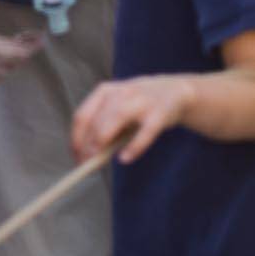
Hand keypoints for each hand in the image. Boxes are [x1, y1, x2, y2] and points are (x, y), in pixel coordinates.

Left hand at [70, 74, 197, 164]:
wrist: (177, 91)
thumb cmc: (139, 105)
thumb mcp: (117, 108)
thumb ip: (102, 126)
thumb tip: (87, 155)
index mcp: (106, 91)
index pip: (82, 116)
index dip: (76, 139)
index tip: (77, 158)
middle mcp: (122, 92)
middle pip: (97, 118)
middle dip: (88, 144)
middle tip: (87, 164)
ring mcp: (142, 100)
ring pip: (116, 118)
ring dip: (103, 140)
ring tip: (100, 161)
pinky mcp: (160, 113)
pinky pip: (145, 132)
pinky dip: (134, 147)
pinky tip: (125, 158)